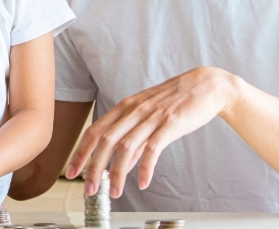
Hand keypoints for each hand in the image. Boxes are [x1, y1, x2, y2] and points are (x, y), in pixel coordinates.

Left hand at [66, 67, 240, 197]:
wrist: (207, 86)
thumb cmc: (177, 101)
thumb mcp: (149, 116)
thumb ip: (135, 140)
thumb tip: (123, 164)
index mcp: (125, 107)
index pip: (94, 130)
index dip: (80, 152)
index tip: (71, 171)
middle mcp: (134, 110)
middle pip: (105, 141)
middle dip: (92, 167)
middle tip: (88, 188)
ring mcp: (151, 116)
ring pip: (125, 147)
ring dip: (117, 173)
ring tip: (114, 192)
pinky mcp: (170, 124)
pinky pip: (153, 149)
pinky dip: (145, 168)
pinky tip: (142, 182)